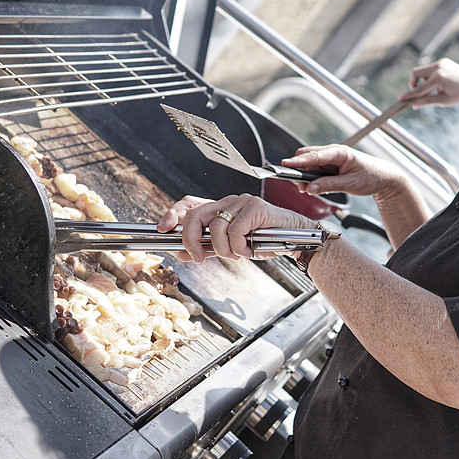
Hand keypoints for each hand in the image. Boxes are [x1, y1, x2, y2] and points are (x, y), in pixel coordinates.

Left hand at [156, 194, 309, 262]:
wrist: (295, 239)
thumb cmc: (266, 241)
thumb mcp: (231, 248)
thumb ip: (208, 249)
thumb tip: (183, 253)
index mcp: (220, 209)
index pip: (190, 204)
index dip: (174, 213)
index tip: (162, 228)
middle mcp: (229, 202)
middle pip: (196, 215)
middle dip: (191, 239)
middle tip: (198, 257)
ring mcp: (241, 202)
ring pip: (216, 227)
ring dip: (225, 249)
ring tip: (239, 253)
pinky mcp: (255, 207)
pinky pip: (235, 230)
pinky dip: (240, 246)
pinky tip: (250, 249)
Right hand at [280, 144, 408, 199]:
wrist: (383, 177)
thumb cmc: (371, 176)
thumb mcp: (350, 184)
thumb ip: (329, 186)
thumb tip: (310, 188)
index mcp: (339, 152)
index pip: (314, 156)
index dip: (298, 161)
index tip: (285, 165)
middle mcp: (333, 152)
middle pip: (307, 156)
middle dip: (300, 171)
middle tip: (302, 188)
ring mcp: (331, 158)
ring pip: (310, 164)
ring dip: (307, 176)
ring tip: (311, 189)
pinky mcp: (331, 164)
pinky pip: (316, 169)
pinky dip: (313, 177)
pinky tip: (318, 186)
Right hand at [399, 58, 458, 108]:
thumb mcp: (444, 101)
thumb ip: (428, 102)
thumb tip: (414, 105)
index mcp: (439, 78)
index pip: (420, 88)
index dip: (410, 94)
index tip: (401, 98)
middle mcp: (438, 67)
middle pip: (416, 73)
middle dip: (414, 84)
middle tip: (419, 93)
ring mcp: (441, 62)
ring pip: (422, 71)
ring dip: (422, 80)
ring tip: (433, 90)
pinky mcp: (443, 61)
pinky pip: (430, 69)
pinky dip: (429, 76)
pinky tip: (438, 83)